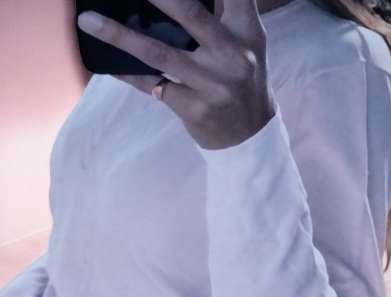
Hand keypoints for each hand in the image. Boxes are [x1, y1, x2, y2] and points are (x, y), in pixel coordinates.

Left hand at [77, 0, 276, 149]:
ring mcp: (211, 85)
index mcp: (247, 33)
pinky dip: (126, 73)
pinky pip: (151, 86)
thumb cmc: (243, 84)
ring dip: (119, 35)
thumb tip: (175, 4)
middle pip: (188, 13)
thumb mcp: (246, 47)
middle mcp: (232, 56)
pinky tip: (106, 63)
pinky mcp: (193, 109)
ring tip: (87, 20)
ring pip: (159, 54)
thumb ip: (226, 16)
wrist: (250, 136)